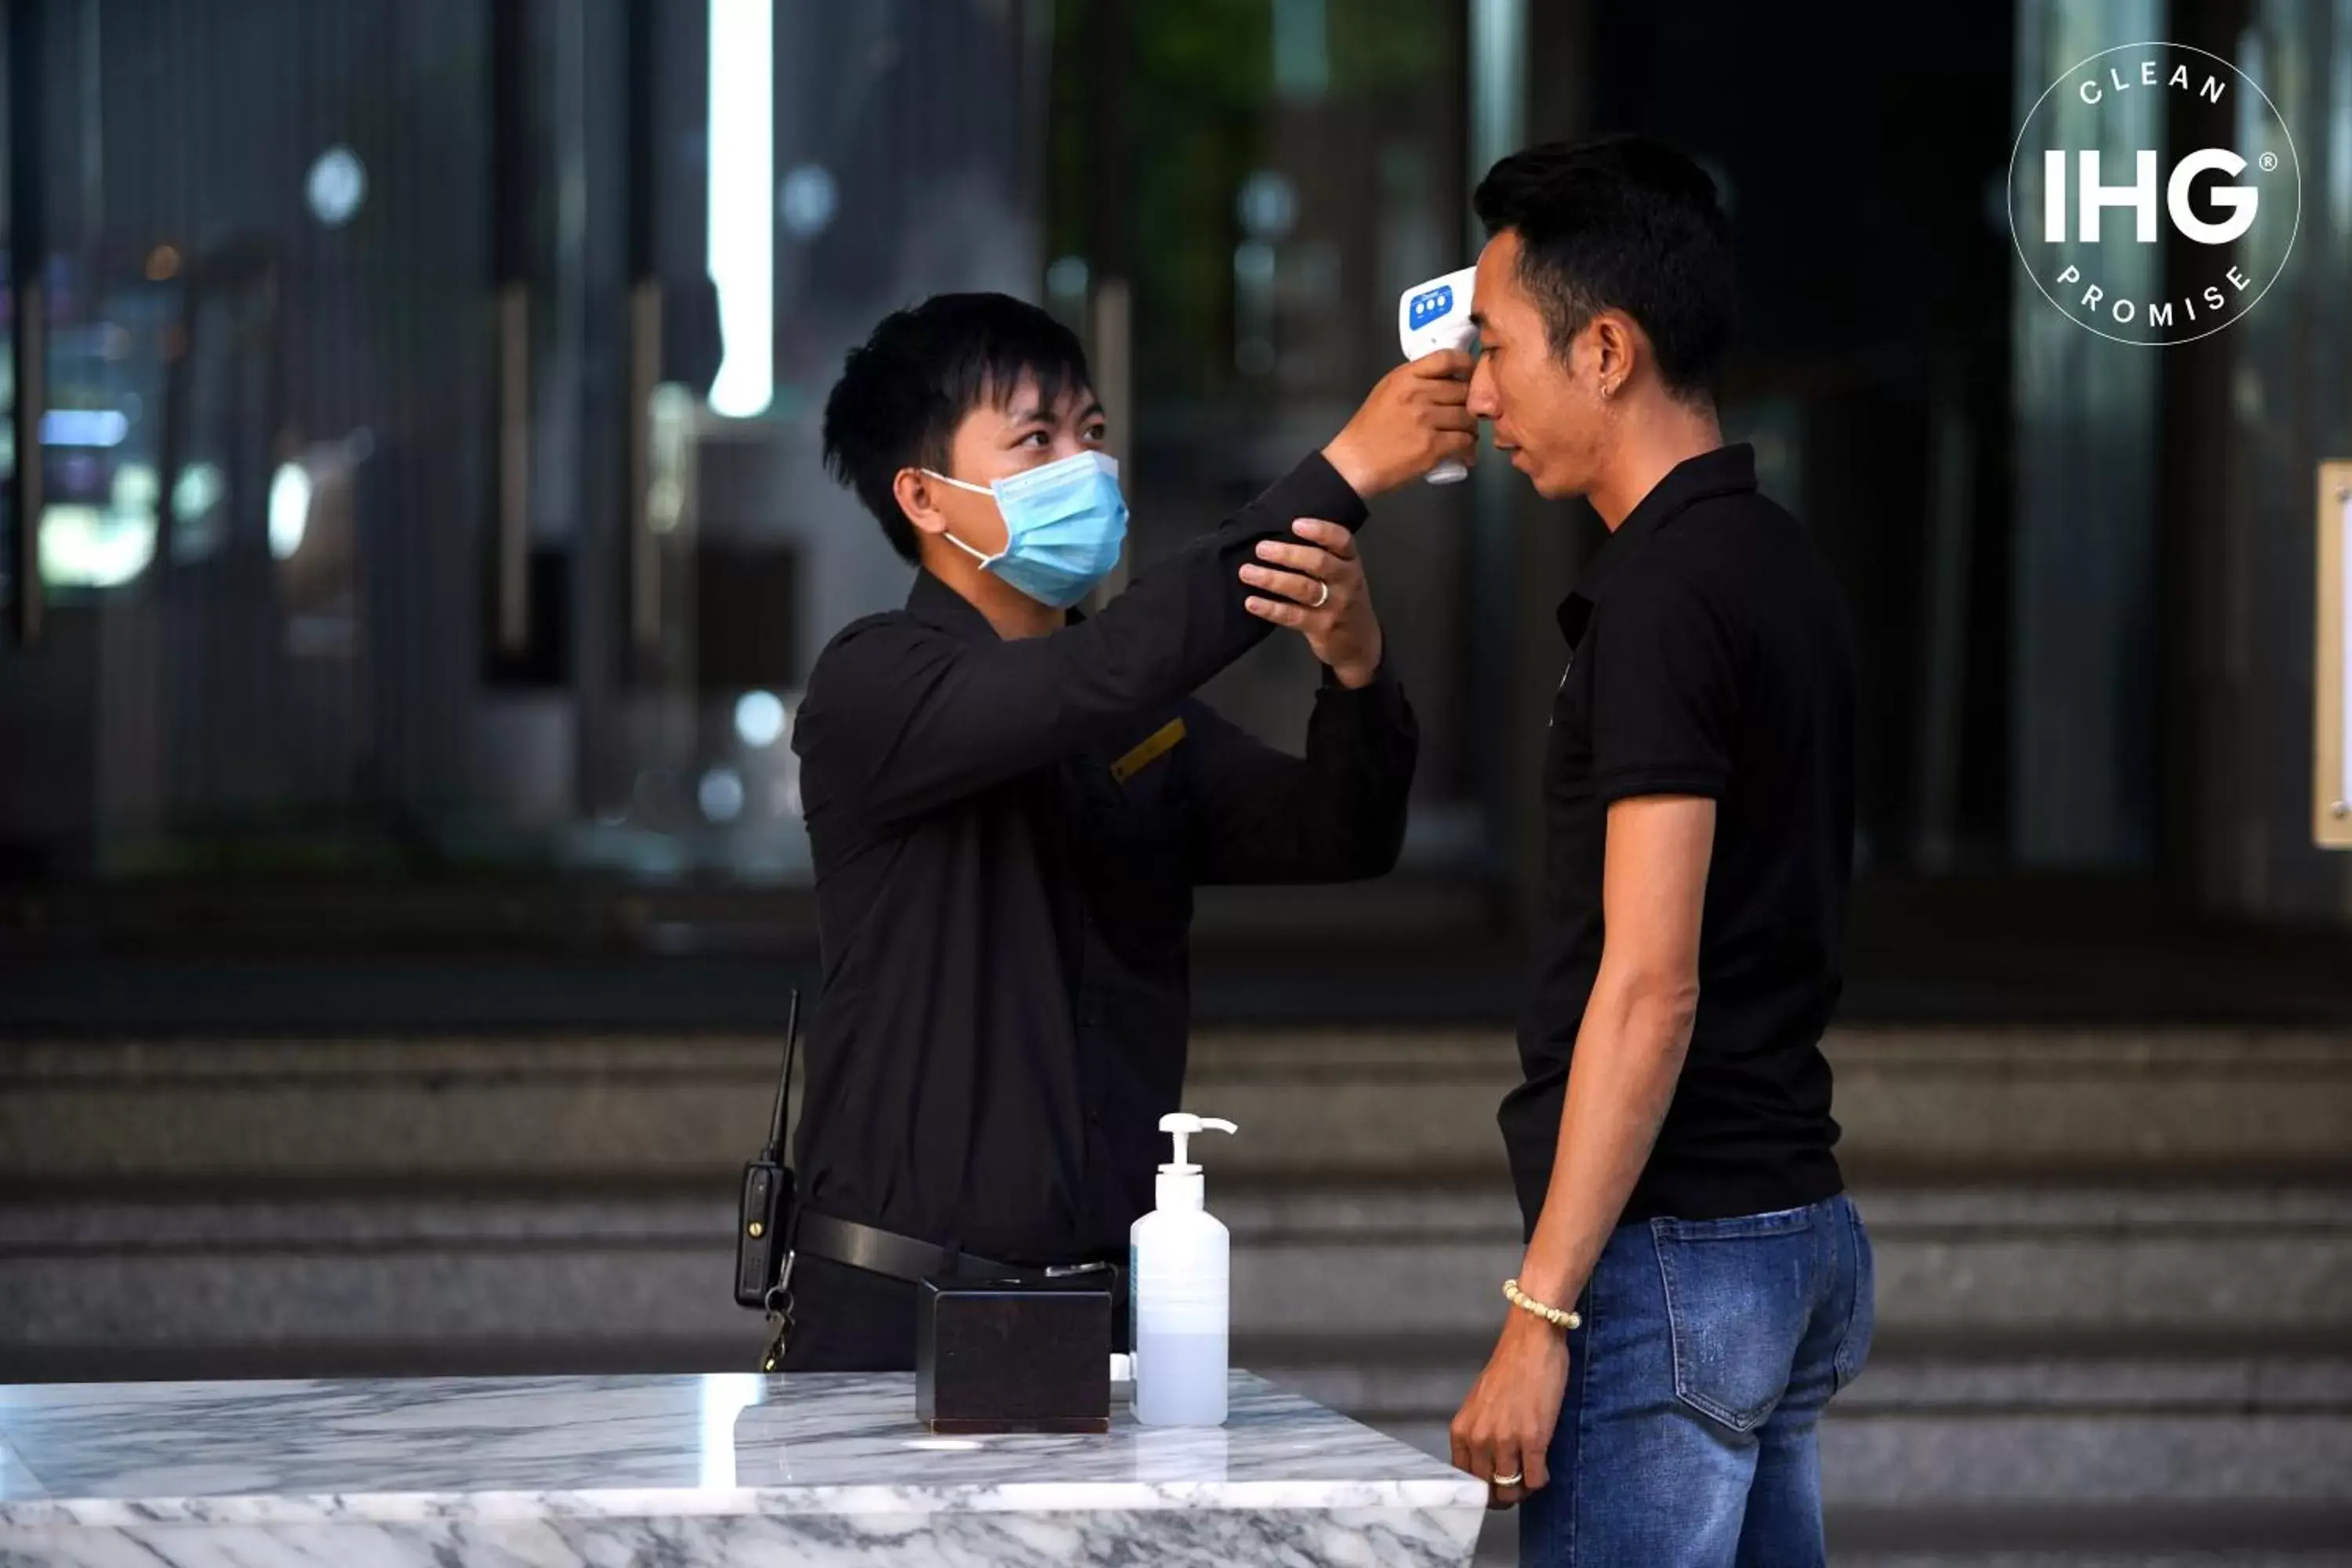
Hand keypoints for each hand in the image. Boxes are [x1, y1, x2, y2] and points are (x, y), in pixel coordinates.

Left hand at [1240, 519, 1382, 686]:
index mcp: (1351, 561)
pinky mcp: (1321, 627)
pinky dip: (1270, 608)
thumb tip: (1284, 530)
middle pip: (1319, 562)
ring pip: (1303, 588)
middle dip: (1287, 554)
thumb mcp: (1343, 572)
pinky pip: (1293, 615)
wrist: (1360, 643)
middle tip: (1260, 549)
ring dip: (1272, 579)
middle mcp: (1346, 581)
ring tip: (1246, 572)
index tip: (1295, 524)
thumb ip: (1323, 552)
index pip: (1342, 540)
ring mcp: (1336, 605)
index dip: (1320, 530)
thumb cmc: (1343, 598)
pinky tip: (1251, 602)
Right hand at [1321, 349, 1477, 497]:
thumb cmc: (1369, 429)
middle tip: (1466, 415)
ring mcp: (1427, 421)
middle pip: (1463, 390)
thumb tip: (1448, 379)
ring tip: (1464, 436)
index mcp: (1406, 377)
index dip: (1466, 364)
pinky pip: (1465, 442)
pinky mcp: (1433, 447)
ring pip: (1468, 418)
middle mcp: (1418, 394)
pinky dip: (1468, 449)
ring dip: (1470, 429)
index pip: (1447, 358)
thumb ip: (1414, 381)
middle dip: (1469, 404)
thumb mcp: (1387, 391)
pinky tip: (1464, 454)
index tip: (1470, 375)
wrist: (1356, 462)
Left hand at [1449, 1309, 1569, 1510]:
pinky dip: (1540, 1480)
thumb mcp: (1480, 1405)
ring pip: (1511, 1489)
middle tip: (1516, 1486)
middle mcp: (1479, 1439)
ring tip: (1530, 1476)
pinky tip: (1543, 1467)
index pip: (1465, 1480)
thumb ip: (1478, 1435)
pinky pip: (1535, 1479)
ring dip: (1523, 1490)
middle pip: (1488, 1490)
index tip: (1493, 1489)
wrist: (1531, 1343)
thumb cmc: (1508, 1370)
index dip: (1480, 1490)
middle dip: (1503, 1495)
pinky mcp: (1534, 1440)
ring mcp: (1506, 1441)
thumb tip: (1485, 1466)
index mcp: (1461, 1431)